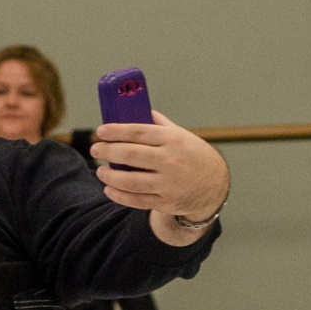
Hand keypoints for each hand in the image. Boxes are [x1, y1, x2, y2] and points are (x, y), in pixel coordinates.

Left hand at [90, 112, 228, 223]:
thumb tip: (134, 107)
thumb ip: (158, 123)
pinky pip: (136, 200)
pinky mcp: (166, 202)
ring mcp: (168, 183)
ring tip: (101, 171)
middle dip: (107, 151)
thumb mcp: (180, 135)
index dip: (116, 131)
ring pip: (130, 181)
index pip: (138, 132)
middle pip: (130, 154)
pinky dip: (119, 196)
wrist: (215, 184)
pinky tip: (109, 189)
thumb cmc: (192, 155)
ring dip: (110, 176)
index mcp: (172, 139)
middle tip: (95, 149)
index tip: (100, 131)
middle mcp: (170, 160)